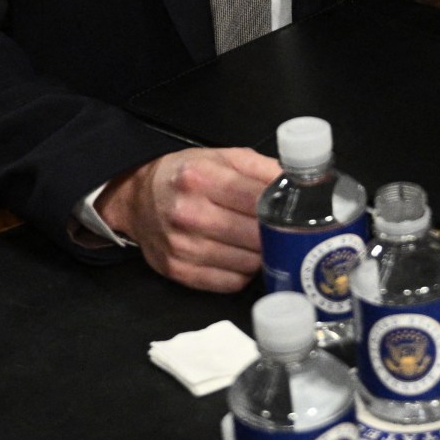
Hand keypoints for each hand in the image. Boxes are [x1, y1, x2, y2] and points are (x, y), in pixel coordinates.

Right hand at [94, 147, 282, 291]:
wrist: (137, 200)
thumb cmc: (186, 176)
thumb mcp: (221, 157)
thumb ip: (262, 167)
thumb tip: (301, 185)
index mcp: (200, 177)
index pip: (257, 199)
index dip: (284, 208)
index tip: (299, 212)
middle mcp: (187, 212)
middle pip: (255, 235)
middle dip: (277, 235)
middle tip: (287, 231)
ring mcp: (181, 246)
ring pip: (247, 263)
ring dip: (262, 256)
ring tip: (263, 243)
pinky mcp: (178, 271)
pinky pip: (229, 283)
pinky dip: (243, 273)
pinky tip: (242, 258)